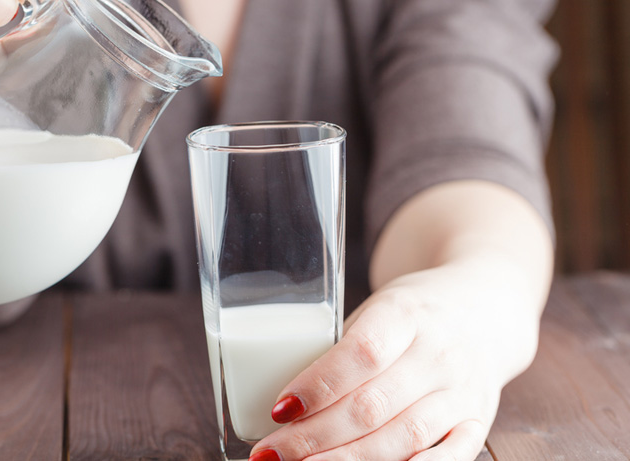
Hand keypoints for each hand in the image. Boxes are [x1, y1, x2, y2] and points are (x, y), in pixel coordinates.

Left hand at [249, 258, 541, 460]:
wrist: (483, 310)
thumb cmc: (413, 312)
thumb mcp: (377, 311)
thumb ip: (343, 352)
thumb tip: (288, 407)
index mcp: (405, 314)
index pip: (360, 354)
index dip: (318, 386)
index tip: (280, 409)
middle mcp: (437, 353)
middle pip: (373, 406)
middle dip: (315, 437)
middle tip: (272, 453)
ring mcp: (461, 391)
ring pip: (403, 438)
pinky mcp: (478, 420)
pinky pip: (448, 458)